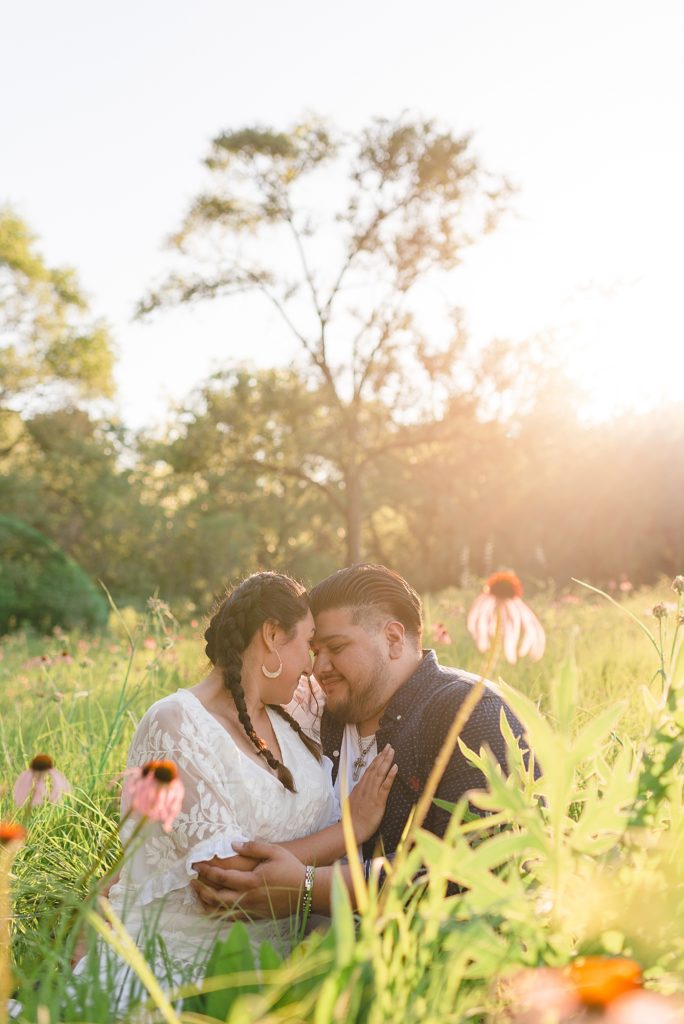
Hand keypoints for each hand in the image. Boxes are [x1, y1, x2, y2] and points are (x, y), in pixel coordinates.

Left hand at [191, 841, 305, 918]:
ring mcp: (251, 909)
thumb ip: (253, 847)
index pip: (221, 877)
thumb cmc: (291, 869)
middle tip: (191, 882)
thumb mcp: (274, 851)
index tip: (194, 865)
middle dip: (201, 890)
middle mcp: (248, 898)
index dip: (205, 871)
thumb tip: (233, 844)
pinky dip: (219, 914)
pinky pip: (232, 918)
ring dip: (207, 904)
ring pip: (222, 911)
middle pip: (216, 897)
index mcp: (251, 881)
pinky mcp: (256, 916)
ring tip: (198, 896)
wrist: (307, 892)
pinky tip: (214, 909)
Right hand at [347, 743, 397, 842]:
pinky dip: (390, 776)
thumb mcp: (352, 801)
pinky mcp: (378, 801)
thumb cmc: (353, 818)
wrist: (352, 829)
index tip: (381, 752)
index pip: (369, 770)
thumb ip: (358, 792)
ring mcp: (372, 793)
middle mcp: (366, 787)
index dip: (376, 760)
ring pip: (380, 773)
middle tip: (389, 746)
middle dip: (382, 756)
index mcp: (360, 787)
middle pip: (375, 768)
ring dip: (386, 761)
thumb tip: (360, 787)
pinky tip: (395, 768)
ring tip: (392, 752)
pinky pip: (385, 786)